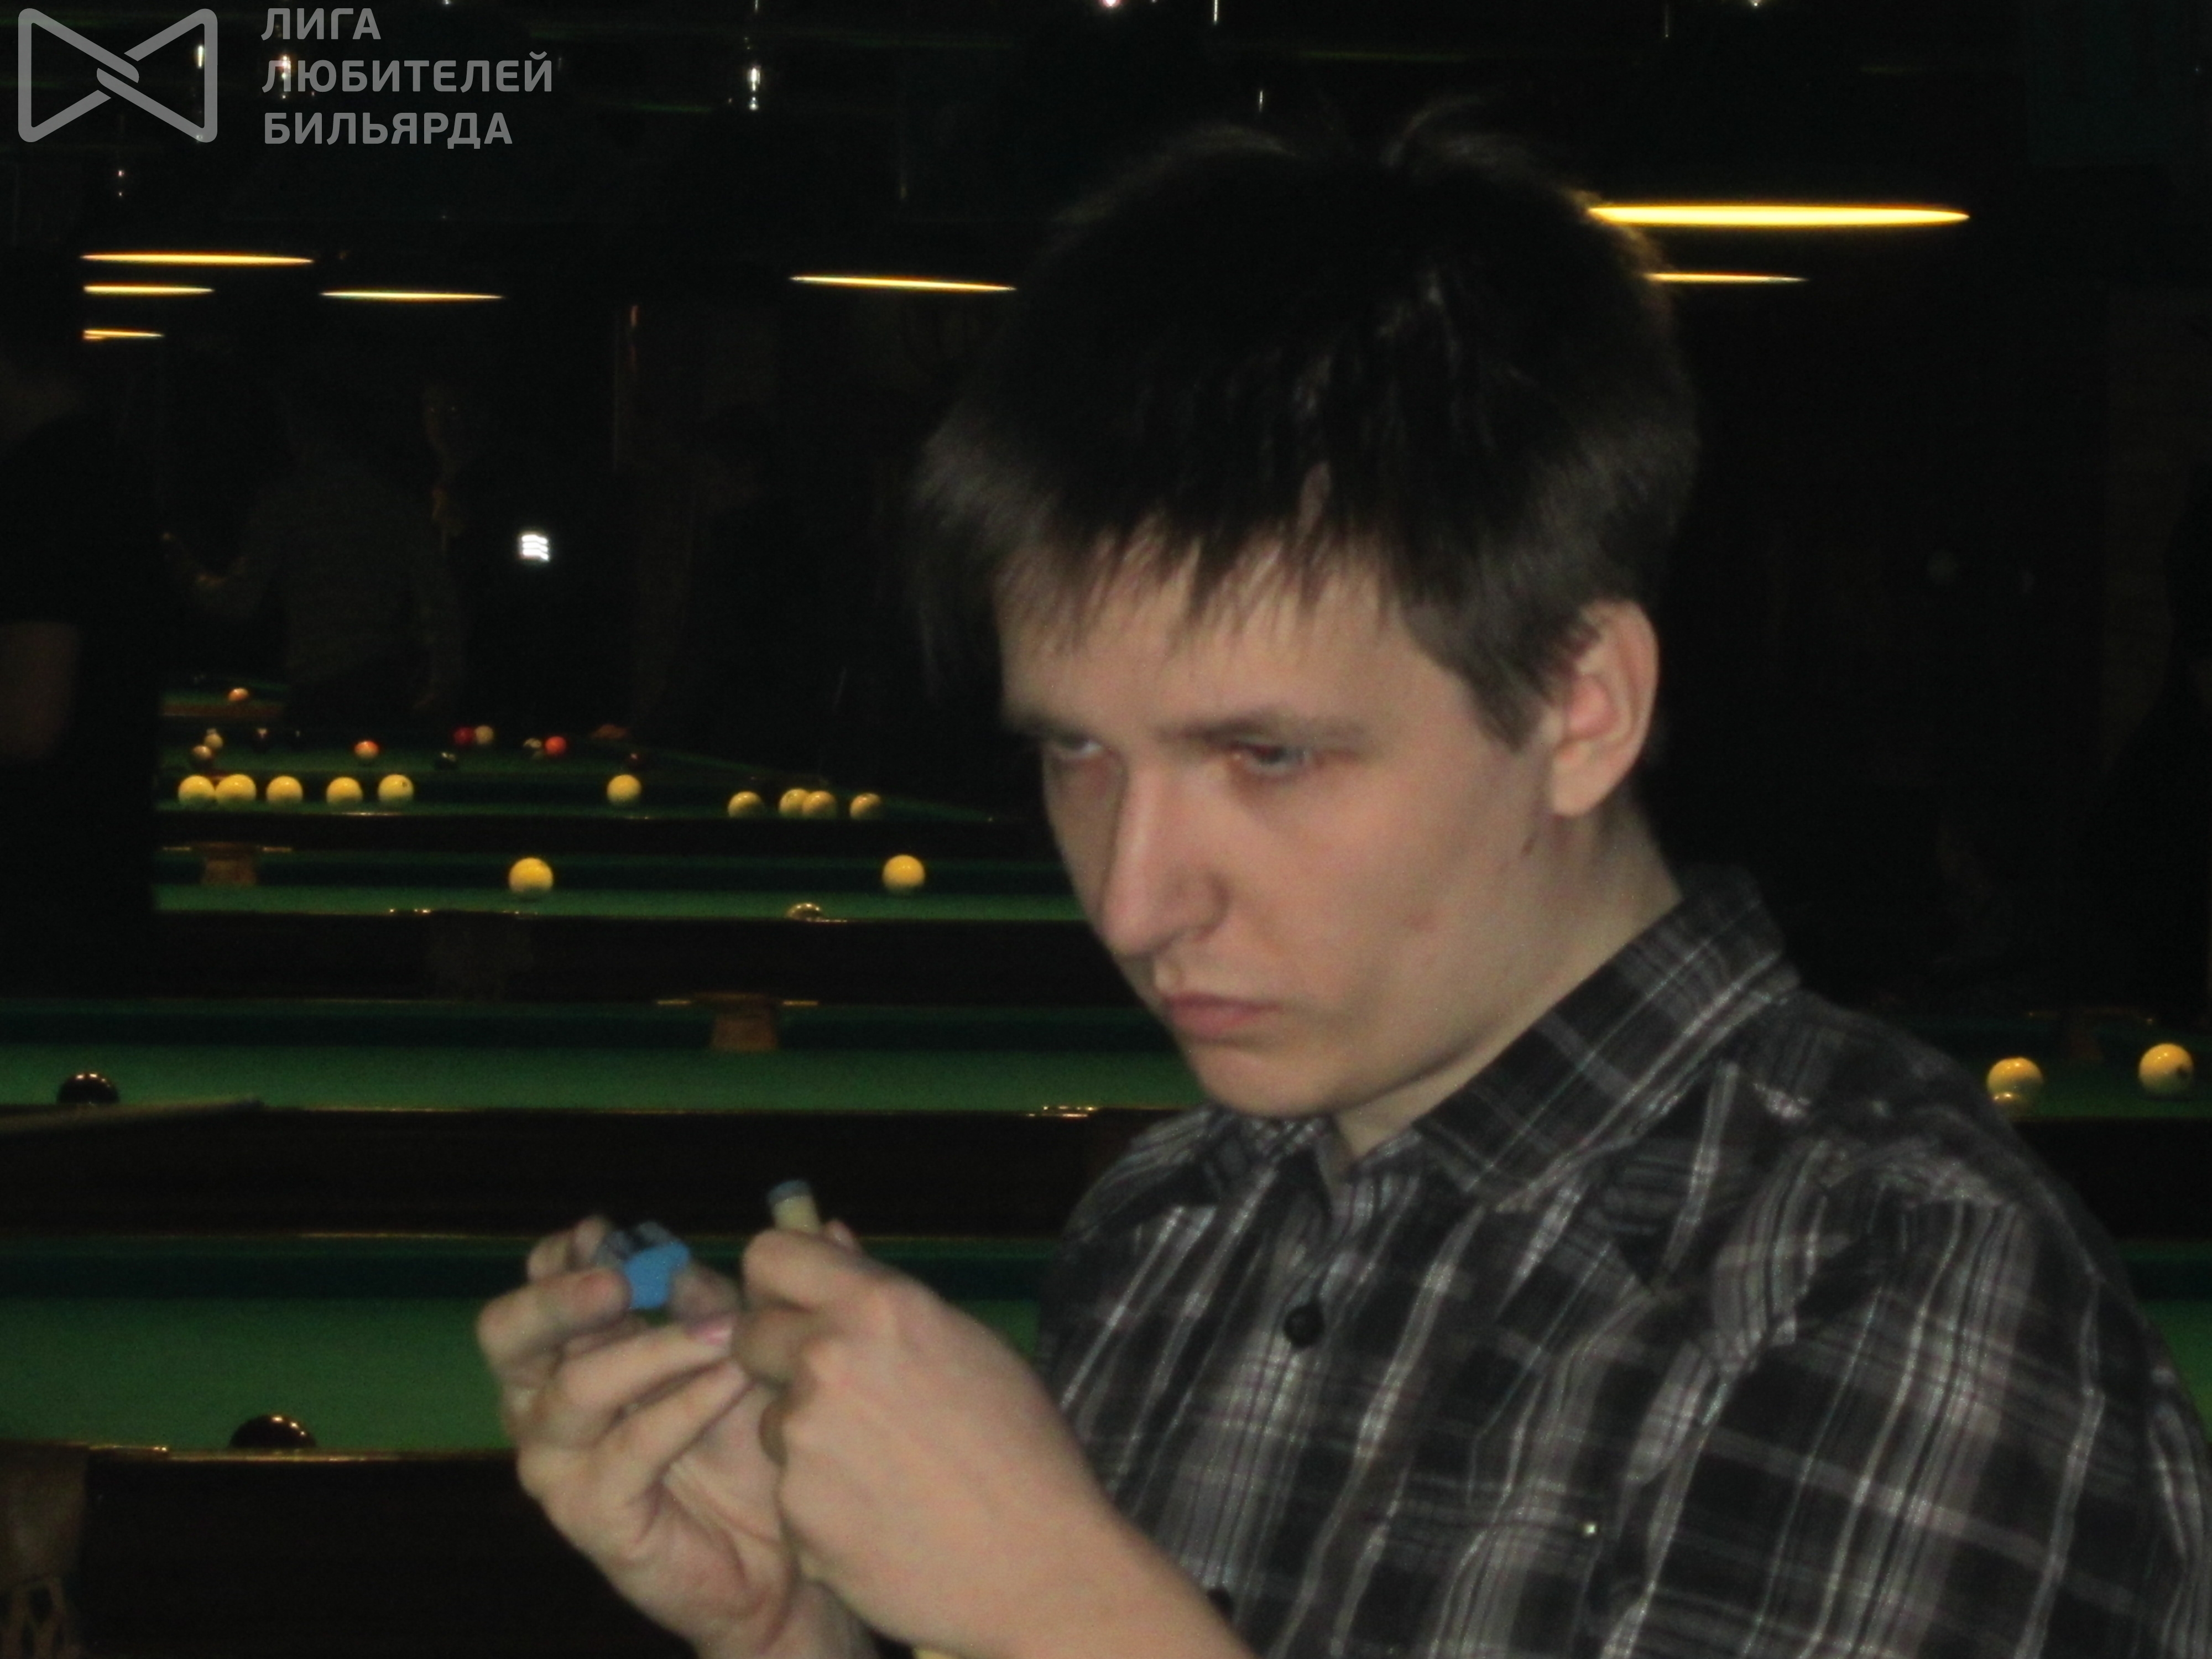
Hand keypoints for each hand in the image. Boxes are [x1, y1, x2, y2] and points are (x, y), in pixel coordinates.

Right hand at [478, 1218, 867, 1658]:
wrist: (776, 1553)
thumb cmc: (746, 1444)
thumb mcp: (732, 1353)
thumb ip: (710, 1301)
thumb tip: (688, 1257)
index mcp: (571, 1352)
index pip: (535, 1289)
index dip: (560, 1256)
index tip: (605, 1229)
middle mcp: (546, 1404)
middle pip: (508, 1336)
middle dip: (559, 1298)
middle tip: (620, 1280)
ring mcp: (558, 1463)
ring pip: (575, 1389)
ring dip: (653, 1349)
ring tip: (727, 1333)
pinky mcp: (588, 1514)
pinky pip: (629, 1448)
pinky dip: (684, 1406)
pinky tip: (732, 1382)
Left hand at [736, 1228, 1158, 1658]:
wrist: (1041, 1566)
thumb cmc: (1023, 1447)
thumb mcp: (967, 1344)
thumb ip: (883, 1296)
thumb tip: (827, 1235)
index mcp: (881, 1304)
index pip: (770, 1256)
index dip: (777, 1283)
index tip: (795, 1307)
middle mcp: (828, 1359)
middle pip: (748, 1335)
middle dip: (777, 1357)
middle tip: (839, 1392)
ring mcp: (803, 1438)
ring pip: (770, 1418)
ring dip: (807, 1436)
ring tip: (886, 1469)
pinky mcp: (793, 1510)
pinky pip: (789, 1489)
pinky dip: (822, 1500)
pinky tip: (881, 1516)